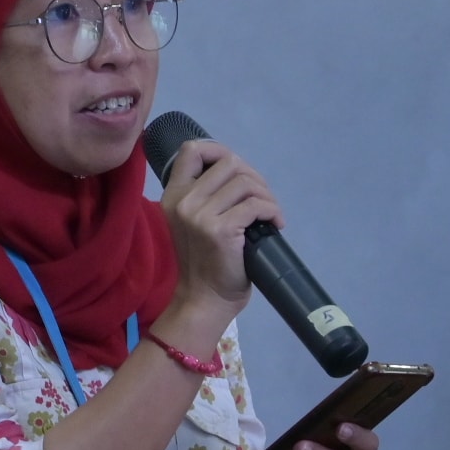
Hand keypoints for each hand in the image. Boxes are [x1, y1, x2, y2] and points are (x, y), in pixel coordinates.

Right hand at [155, 138, 283, 343]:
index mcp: (173, 195)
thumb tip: (238, 172)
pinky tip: (275, 224)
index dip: (219, 150)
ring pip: (245, 182)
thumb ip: (205, 195)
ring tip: (270, 214)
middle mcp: (183, 201)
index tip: (238, 171)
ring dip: (266, 195)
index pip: (191, 150)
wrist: (204, 299)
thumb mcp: (194, 222)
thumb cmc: (203, 262)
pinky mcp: (221, 229)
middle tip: (263, 199)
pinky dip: (272, 211)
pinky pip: (256, 205)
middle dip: (254, 177)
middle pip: (229, 162)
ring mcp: (200, 215)